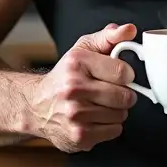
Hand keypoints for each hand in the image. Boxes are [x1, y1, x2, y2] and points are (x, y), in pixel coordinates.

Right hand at [25, 23, 138, 151]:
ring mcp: (75, 114)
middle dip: (123, 95)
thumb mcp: (83, 49)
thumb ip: (109, 37)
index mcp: (77, 63)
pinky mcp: (79, 136)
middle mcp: (73, 89)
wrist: (36, 106)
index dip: (127, 75)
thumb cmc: (65, 76)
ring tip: (98, 105)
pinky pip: (115, 131)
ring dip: (115, 111)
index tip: (120, 76)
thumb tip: (129, 29)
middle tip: (110, 92)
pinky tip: (94, 119)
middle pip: (125, 97)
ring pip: (121, 115)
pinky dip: (109, 126)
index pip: (123, 72)